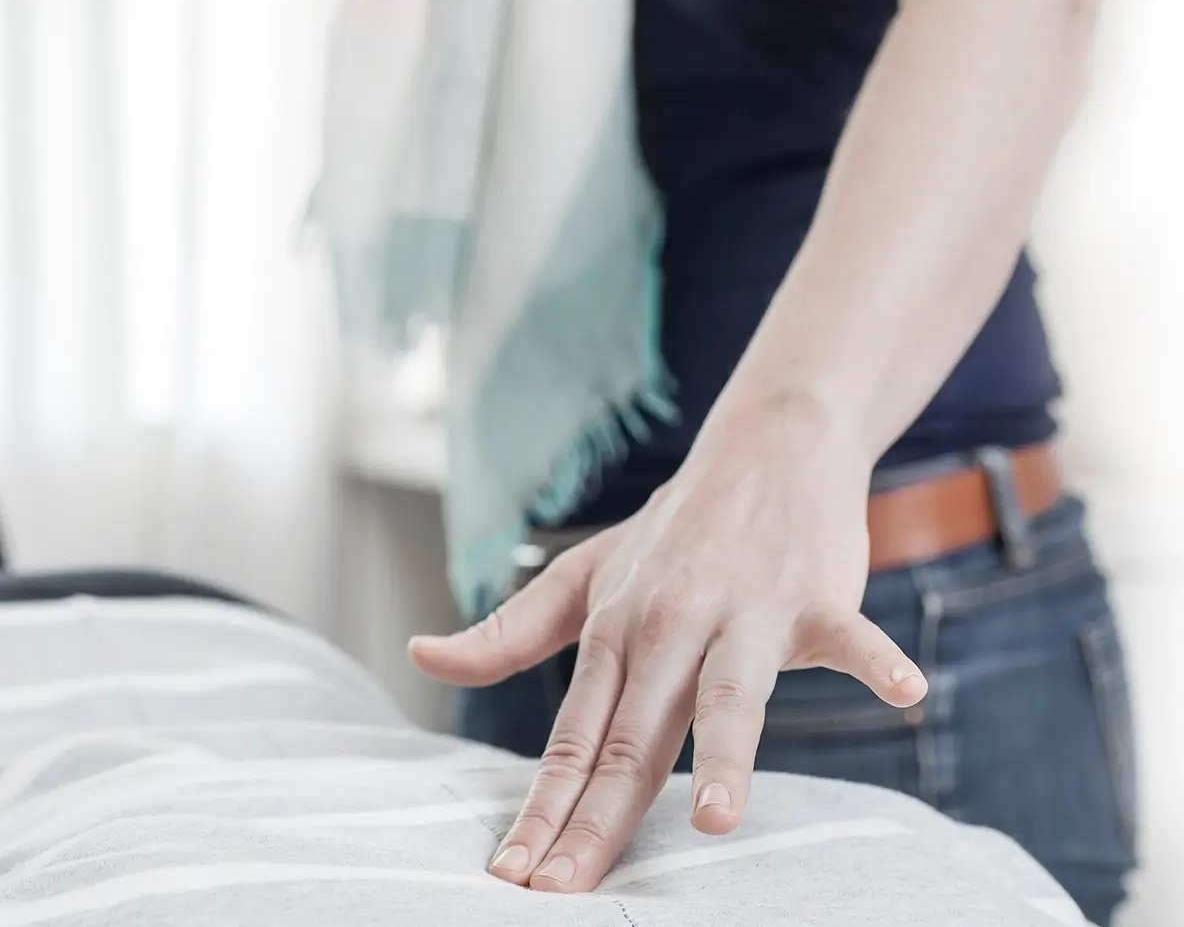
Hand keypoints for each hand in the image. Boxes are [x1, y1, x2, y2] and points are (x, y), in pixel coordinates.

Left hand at [410, 434, 928, 892]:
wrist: (764, 445)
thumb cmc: (672, 532)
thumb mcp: (582, 578)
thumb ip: (509, 631)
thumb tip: (423, 657)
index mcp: (613, 635)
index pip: (571, 741)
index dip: (541, 810)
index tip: (512, 875)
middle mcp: (668, 627)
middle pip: (632, 740)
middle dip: (596, 820)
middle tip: (565, 889)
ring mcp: (743, 610)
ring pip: (730, 693)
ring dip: (729, 755)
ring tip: (723, 821)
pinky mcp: (815, 595)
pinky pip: (852, 634)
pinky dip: (877, 660)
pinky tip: (904, 690)